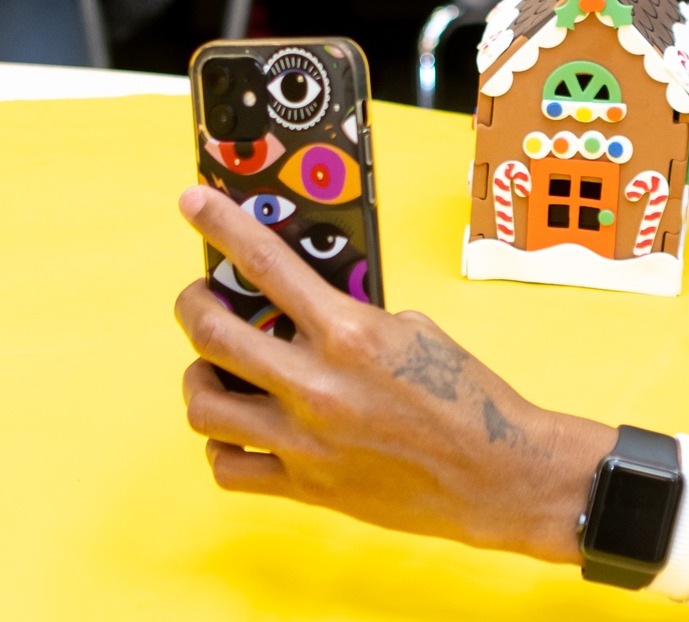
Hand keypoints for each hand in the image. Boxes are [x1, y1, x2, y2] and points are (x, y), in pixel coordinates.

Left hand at [173, 184, 611, 561]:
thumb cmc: (465, 396)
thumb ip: (354, 319)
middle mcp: (316, 384)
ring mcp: (304, 440)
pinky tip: (240, 430)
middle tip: (197, 295)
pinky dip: (222, 444)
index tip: (192, 202)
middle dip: (193, 304)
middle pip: (214, 334)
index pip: (267, 265)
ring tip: (212, 369)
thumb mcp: (414, 331)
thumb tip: (305, 311)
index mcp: (350, 332)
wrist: (496, 472)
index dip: (222, 226)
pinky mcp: (304, 486)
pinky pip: (227, 467)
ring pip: (204, 406)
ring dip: (199, 378)